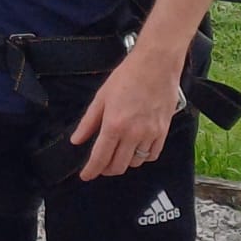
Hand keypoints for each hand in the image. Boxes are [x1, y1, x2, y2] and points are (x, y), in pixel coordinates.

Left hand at [69, 46, 180, 179]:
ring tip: (118, 153)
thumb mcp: (101, 96)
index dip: (91, 171)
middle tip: (100, 165)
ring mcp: (150, 134)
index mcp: (114, 124)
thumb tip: (76, 140)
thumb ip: (88, 122)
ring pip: (135, 162)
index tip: (86, 176)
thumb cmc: (127, 76)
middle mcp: (133, 133)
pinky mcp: (163, 132)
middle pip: (118, 166)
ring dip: (124, 162)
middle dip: (106, 169)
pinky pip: (152, 155)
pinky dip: (143, 157)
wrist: (155, 64)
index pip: (100, 157)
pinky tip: (136, 149)